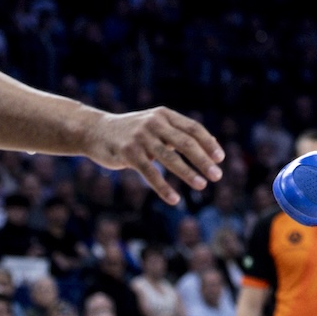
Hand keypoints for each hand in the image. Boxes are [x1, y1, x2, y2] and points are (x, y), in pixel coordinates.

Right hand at [86, 107, 224, 202]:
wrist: (96, 131)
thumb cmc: (131, 131)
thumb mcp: (155, 125)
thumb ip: (177, 133)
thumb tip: (210, 144)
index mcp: (164, 115)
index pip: (193, 128)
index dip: (208, 143)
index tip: (220, 158)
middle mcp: (155, 123)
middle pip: (186, 142)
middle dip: (204, 160)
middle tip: (217, 175)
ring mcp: (141, 138)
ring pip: (170, 158)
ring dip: (188, 173)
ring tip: (202, 185)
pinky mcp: (128, 153)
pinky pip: (150, 173)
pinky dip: (164, 188)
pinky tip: (174, 199)